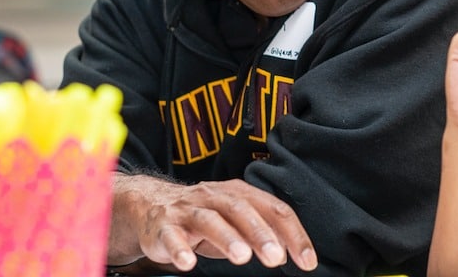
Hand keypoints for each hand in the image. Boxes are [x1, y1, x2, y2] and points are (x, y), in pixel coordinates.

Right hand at [108, 174, 317, 272]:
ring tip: (242, 257)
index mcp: (239, 194)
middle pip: (241, 210)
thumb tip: (288, 252)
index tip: (307, 261)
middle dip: (261, 233)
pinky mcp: (163, 226)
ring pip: (209, 220)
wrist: (151, 205)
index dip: (293, 234)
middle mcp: (214, 197)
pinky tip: (187, 263)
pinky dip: (179, 249)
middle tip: (276, 258)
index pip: (273, 209)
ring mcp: (188, 210)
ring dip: (226, 238)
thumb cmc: (203, 217)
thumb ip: (261, 232)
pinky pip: (171, 236)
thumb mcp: (236, 222)